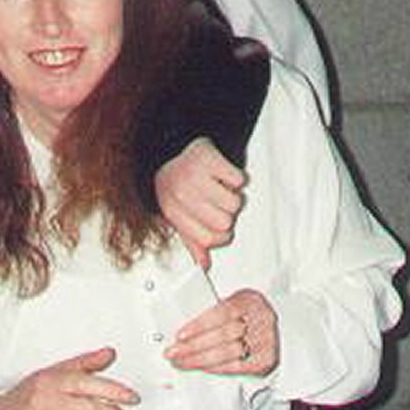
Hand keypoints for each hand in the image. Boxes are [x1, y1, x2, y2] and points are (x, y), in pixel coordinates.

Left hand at [154, 138, 244, 268]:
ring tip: (220, 187)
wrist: (171, 146)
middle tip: (218, 202)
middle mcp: (181, 193)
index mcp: (172, 211)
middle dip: (227, 214)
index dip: (221, 235)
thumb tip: (203, 264)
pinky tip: (223, 175)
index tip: (221, 227)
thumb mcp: (178, 213)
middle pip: (224, 222)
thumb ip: (191, 240)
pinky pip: (238, 179)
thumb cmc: (176, 182)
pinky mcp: (209, 158)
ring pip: (234, 203)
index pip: (208, 239)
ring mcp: (194, 175)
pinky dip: (236, 178)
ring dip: (233, 195)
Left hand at [164, 288, 278, 375]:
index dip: (200, 325)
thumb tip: (184, 313)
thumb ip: (211, 305)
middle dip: (193, 346)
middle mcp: (262, 319)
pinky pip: (237, 367)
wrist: (276, 329)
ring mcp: (266, 341)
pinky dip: (216, 368)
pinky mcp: (265, 360)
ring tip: (182, 362)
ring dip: (200, 360)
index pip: (223, 311)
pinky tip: (202, 367)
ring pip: (228, 353)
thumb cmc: (246, 315)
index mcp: (250, 299)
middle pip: (223, 335)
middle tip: (173, 352)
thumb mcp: (233, 300)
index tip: (180, 335)